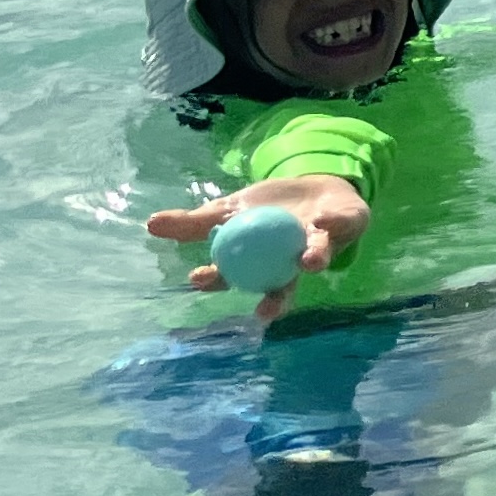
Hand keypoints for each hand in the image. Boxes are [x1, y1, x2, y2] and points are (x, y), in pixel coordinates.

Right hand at [145, 174, 368, 319]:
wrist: (315, 186)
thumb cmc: (267, 208)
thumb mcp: (229, 210)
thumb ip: (194, 222)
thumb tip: (150, 224)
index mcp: (259, 261)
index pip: (236, 277)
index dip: (220, 281)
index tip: (200, 279)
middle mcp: (289, 262)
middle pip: (280, 285)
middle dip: (273, 299)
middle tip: (265, 309)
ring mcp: (320, 246)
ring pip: (315, 259)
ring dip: (312, 260)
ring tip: (308, 263)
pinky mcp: (345, 226)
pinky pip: (340, 226)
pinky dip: (332, 223)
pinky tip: (324, 220)